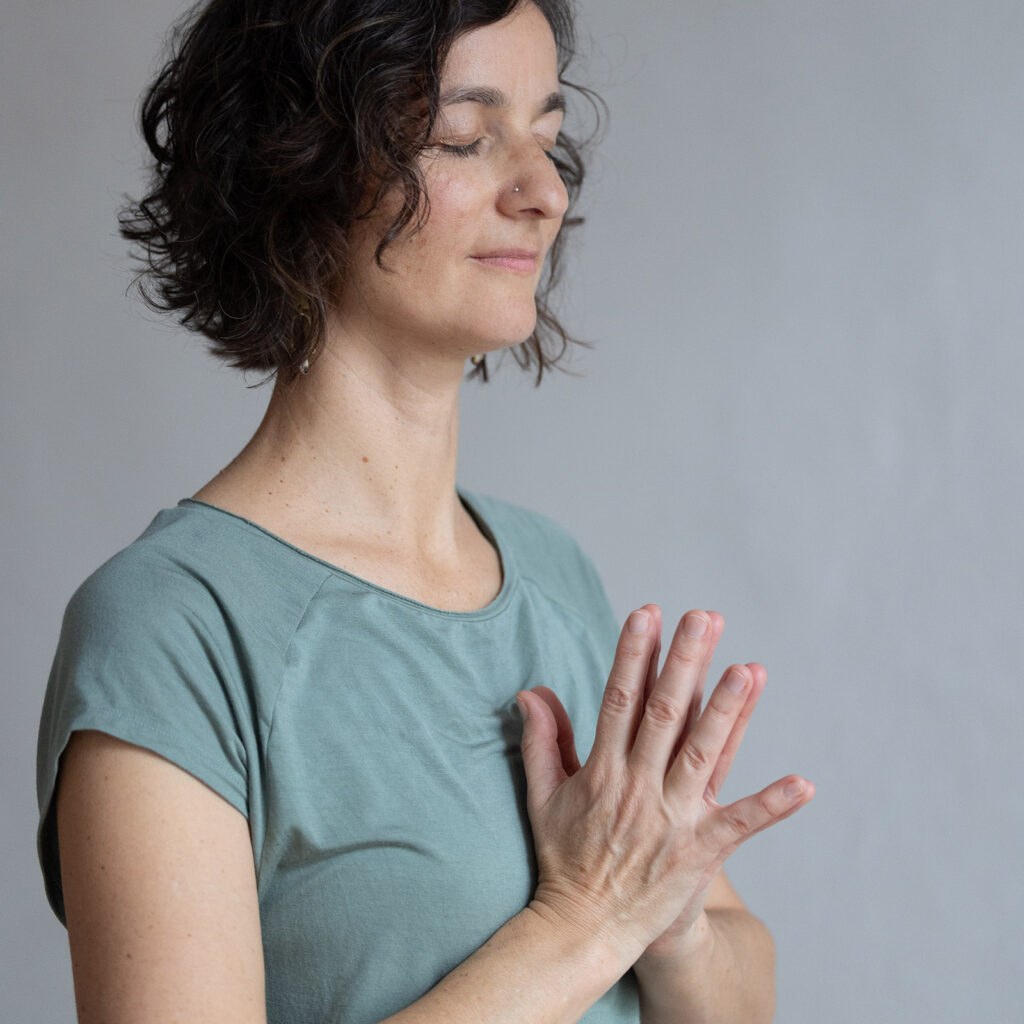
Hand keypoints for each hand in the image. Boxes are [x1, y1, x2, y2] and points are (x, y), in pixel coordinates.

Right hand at [516, 606, 813, 964]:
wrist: (584, 930)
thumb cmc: (565, 858)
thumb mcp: (543, 796)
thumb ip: (541, 740)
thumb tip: (532, 691)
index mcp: (602, 771)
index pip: (619, 700)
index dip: (633, 655)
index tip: (647, 613)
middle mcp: (638, 787)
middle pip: (664, 715)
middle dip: (684, 662)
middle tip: (703, 617)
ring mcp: (672, 818)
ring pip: (703, 755)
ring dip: (727, 712)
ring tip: (748, 670)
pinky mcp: (700, 851)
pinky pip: (741, 823)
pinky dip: (772, 804)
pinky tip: (804, 783)